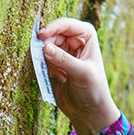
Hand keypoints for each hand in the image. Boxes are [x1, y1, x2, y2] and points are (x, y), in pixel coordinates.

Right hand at [38, 18, 119, 134]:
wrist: (88, 110)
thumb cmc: (93, 89)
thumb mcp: (81, 73)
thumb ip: (63, 60)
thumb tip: (44, 47)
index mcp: (86, 35)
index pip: (65, 24)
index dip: (52, 28)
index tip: (40, 36)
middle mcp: (73, 40)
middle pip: (51, 35)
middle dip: (48, 50)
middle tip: (53, 66)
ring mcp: (62, 51)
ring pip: (44, 48)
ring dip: (48, 62)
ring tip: (63, 76)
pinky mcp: (53, 64)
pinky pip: (41, 60)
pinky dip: (47, 70)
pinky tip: (60, 80)